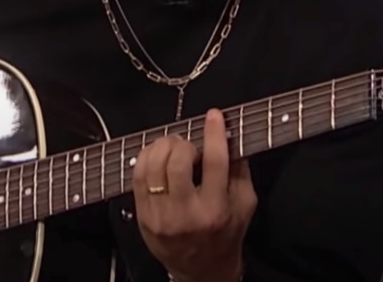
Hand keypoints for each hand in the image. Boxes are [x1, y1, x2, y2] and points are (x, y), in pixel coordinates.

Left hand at [132, 109, 256, 281]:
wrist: (201, 270)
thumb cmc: (226, 234)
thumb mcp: (245, 204)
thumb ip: (240, 169)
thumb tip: (229, 135)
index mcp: (216, 210)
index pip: (214, 163)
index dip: (213, 134)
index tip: (214, 116)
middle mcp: (186, 214)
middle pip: (177, 162)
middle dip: (183, 143)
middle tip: (189, 143)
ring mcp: (160, 217)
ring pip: (153, 167)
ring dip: (163, 147)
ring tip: (173, 147)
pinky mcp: (143, 217)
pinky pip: (138, 177)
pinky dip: (146, 158)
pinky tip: (157, 156)